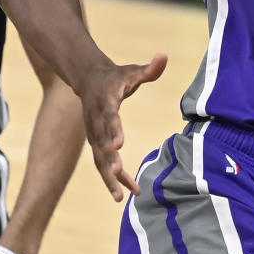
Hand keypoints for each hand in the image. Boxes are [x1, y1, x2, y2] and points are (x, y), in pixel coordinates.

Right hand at [78, 53, 167, 200]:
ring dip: (110, 178)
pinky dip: (114, 178)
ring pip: (100, 160)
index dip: (113, 130)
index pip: (109, 117)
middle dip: (109, 162)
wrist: (89, 81)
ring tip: (122, 197)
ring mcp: (93, 135)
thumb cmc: (116, 76)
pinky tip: (128, 192)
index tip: (119, 145)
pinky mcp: (96, 143)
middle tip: (118, 178)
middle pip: (101, 144)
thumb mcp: (131, 71)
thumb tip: (164, 55)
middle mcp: (96, 122)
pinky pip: (104, 163)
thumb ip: (149, 68)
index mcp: (105, 102)